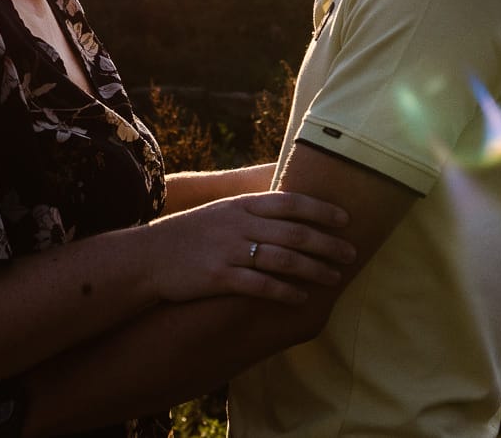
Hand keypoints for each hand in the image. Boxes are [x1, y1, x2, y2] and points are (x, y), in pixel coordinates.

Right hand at [143, 190, 354, 304]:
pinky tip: (301, 298)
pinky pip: (260, 285)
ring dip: (314, 269)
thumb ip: (254, 211)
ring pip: (284, 260)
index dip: (322, 210)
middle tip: (352, 253)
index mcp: (242, 205)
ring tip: (334, 278)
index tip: (346, 219)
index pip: (291, 202)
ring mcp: (230, 251)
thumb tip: (292, 209)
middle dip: (328, 244)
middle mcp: (240, 225)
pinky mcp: (219, 278)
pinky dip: (285, 292)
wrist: (148, 256)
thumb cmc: (191, 235)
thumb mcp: (222, 212)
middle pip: (295, 233)